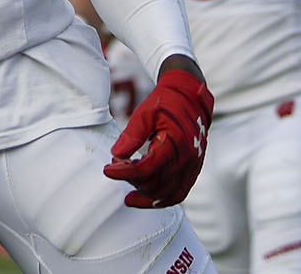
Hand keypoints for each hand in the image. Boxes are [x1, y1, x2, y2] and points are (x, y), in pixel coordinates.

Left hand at [103, 69, 213, 207]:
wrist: (190, 99)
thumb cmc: (167, 103)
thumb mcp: (145, 112)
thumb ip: (132, 135)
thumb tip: (116, 155)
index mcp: (176, 143)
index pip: (147, 168)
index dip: (124, 173)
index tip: (107, 170)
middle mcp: (187, 159)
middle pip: (155, 184)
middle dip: (132, 180)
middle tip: (117, 168)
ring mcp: (192, 167)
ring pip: (167, 195)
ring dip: (145, 196)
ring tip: (128, 191)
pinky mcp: (193, 171)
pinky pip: (178, 194)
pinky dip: (161, 200)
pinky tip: (145, 197)